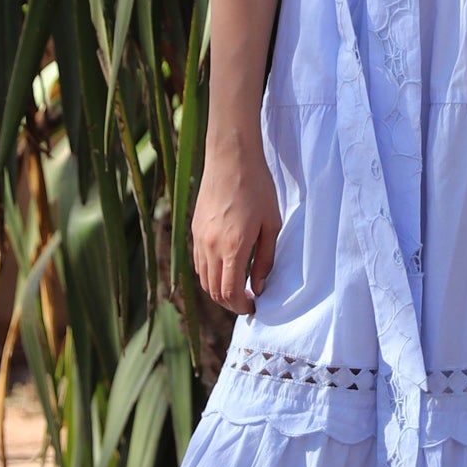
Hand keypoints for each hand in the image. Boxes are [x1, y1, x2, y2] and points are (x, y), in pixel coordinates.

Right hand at [193, 135, 281, 313]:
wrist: (231, 158)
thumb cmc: (257, 188)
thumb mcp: (271, 225)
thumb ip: (265, 260)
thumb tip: (258, 287)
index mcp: (232, 247)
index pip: (229, 293)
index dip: (241, 307)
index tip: (254, 307)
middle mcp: (210, 247)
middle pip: (213, 291)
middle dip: (230, 303)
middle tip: (247, 301)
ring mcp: (199, 238)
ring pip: (203, 279)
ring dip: (218, 290)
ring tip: (237, 287)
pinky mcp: (194, 229)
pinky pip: (198, 262)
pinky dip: (209, 274)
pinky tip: (225, 268)